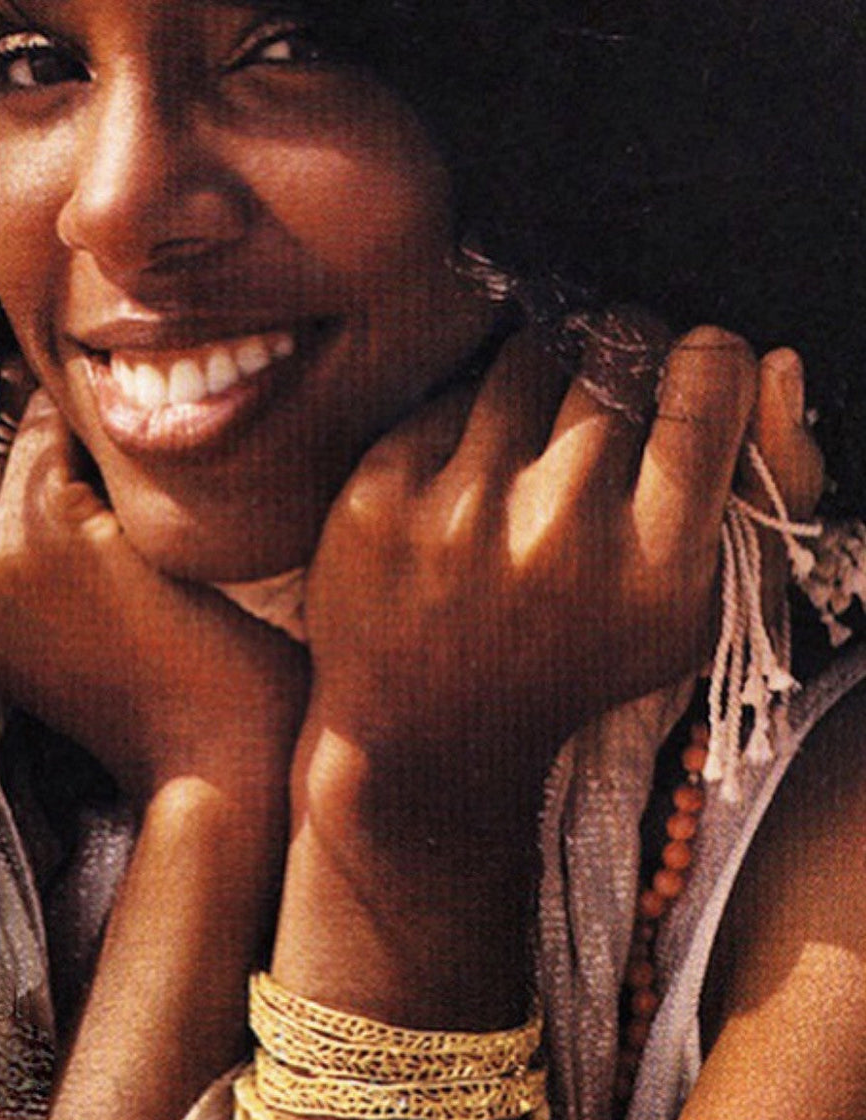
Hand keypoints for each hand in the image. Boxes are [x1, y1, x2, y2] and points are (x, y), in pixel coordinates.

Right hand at [0, 373, 307, 801]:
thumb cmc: (122, 662)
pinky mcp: (42, 527)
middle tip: (59, 419)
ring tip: (100, 449)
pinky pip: (52, 422)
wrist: (199, 740)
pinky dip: (92, 429)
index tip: (5, 419)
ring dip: (46, 407)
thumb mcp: (12, 598)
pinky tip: (131, 473)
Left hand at [296, 324, 782, 858]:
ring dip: (543, 377)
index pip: (708, 386)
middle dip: (621, 358)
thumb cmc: (576, 658)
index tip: (686, 374)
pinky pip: (448, 397)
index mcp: (657, 564)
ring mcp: (462, 510)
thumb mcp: (694, 608)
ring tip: (532, 439)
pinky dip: (467, 422)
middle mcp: (560, 530)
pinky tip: (463, 480)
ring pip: (529, 357)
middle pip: (616, 355)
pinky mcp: (382, 496)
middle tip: (601, 402)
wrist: (431, 732)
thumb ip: (768, 485)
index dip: (704, 362)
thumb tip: (769, 362)